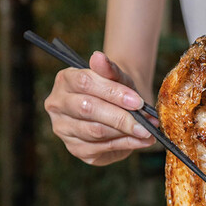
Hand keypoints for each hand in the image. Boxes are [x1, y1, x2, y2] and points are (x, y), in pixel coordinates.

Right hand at [44, 51, 156, 165]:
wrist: (121, 109)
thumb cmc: (116, 90)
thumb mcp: (117, 77)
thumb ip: (109, 69)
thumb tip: (98, 57)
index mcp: (65, 80)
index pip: (85, 83)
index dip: (113, 93)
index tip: (138, 101)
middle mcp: (58, 105)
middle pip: (88, 109)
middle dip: (121, 117)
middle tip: (147, 122)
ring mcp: (63, 128)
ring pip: (95, 131)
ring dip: (126, 132)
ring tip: (148, 131)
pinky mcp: (75, 148)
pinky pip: (101, 148)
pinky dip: (125, 144)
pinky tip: (140, 141)